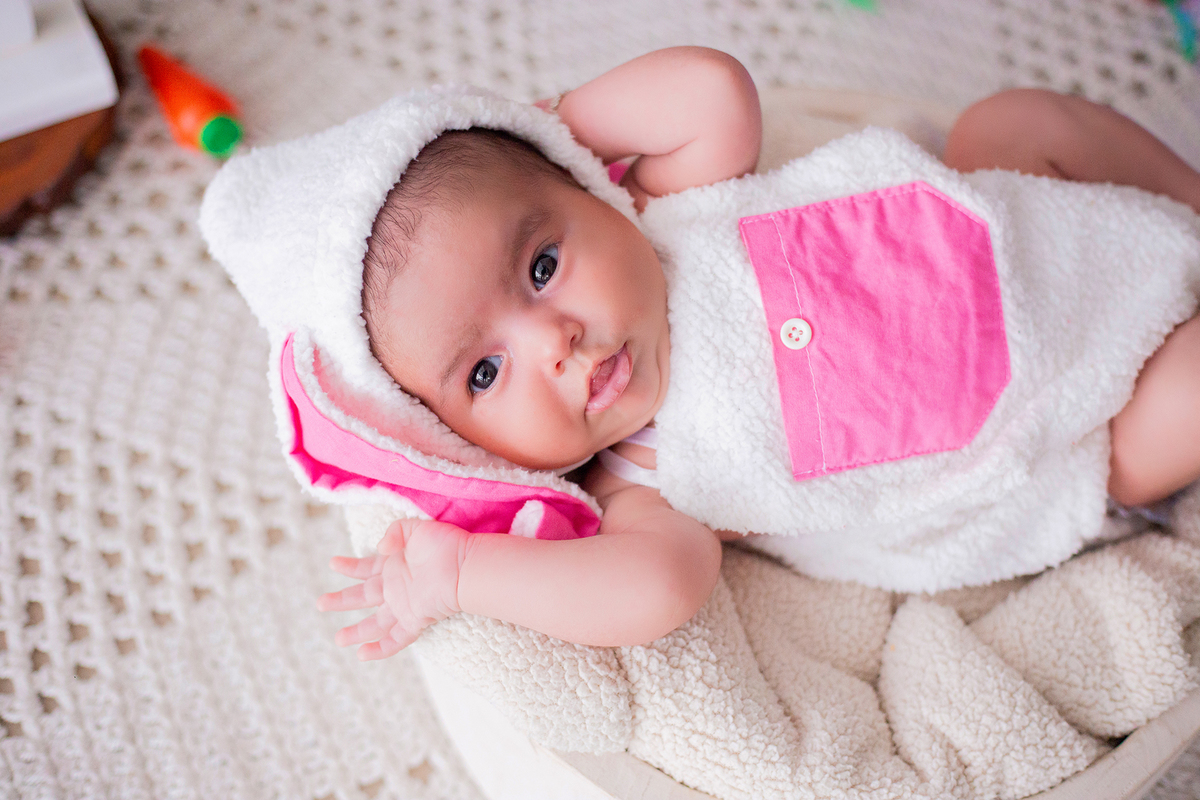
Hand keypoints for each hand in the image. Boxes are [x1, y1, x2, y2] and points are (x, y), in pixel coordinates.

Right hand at [317, 518, 466, 659]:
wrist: (466, 564)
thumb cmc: (446, 543)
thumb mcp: (415, 527)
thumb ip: (395, 533)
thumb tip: (378, 548)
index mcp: (394, 566)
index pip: (365, 568)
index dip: (349, 566)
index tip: (332, 563)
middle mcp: (396, 587)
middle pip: (363, 597)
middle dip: (342, 601)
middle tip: (321, 603)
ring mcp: (404, 605)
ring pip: (375, 623)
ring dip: (356, 631)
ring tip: (338, 639)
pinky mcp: (416, 619)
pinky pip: (396, 638)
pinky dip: (379, 648)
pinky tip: (362, 655)